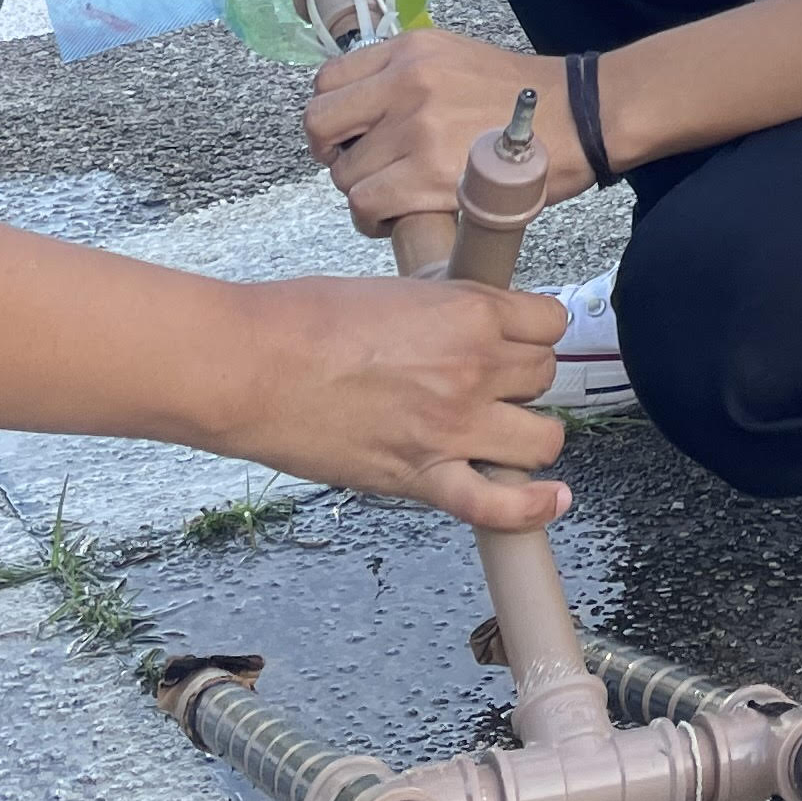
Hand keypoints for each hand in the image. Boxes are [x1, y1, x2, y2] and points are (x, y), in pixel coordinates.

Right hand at [221, 272, 572, 528]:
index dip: (533, 330)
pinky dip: (531, 508)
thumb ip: (441, 314)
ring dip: (529, 434)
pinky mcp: (421, 477)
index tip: (518, 337)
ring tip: (503, 432)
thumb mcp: (393, 292)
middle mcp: (474, 369)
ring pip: (542, 438)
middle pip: (544, 376)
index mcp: (469, 312)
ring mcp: (452, 428)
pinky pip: (497, 504)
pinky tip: (551, 502)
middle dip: (523, 379)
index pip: (548, 321)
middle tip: (493, 383)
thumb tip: (459, 330)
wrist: (250, 366)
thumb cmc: (301, 320)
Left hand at [308, 27, 593, 239]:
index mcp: (410, 50)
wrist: (579, 120)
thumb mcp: (457, 58)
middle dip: (332, 154)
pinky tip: (396, 217)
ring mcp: (415, 129)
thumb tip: (364, 112)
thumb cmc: (524, 99)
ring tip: (391, 196)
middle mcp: (405, 82)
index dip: (333, 116)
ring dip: (361, 191)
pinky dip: (373, 219)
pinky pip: (366, 204)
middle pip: (320, 124)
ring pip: (344, 173)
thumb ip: (407, 75)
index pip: (328, 81)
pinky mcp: (428, 175)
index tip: (347, 135)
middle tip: (360, 168)